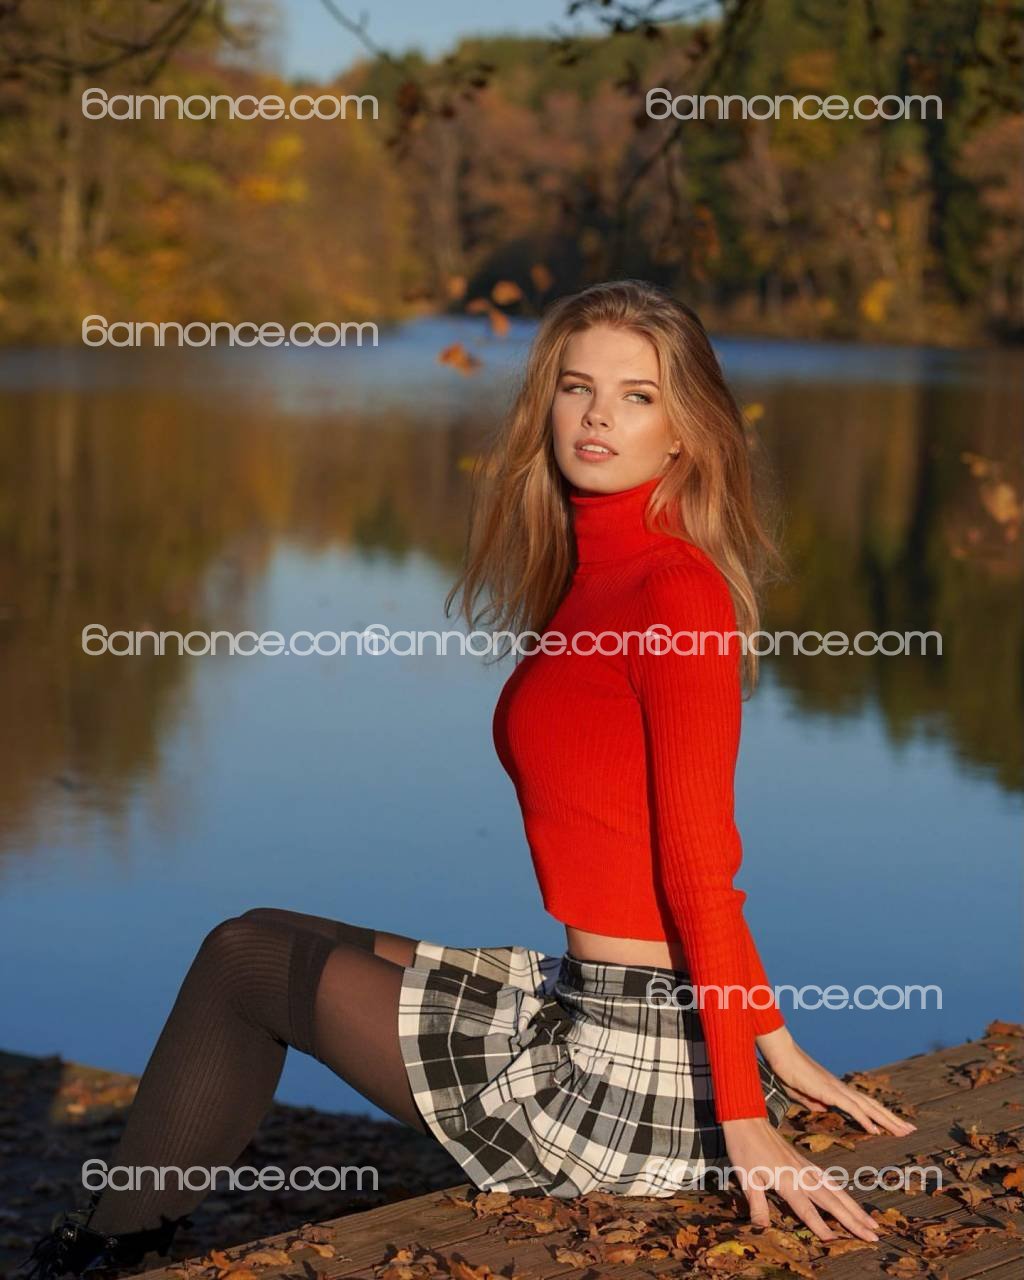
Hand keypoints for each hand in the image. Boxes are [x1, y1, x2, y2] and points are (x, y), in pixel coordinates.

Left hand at [721, 1116, 880, 1242]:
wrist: (748, 1118)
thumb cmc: (744, 1147)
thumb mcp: (745, 1177)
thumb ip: (757, 1204)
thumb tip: (761, 1229)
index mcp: (787, 1180)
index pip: (806, 1208)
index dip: (819, 1225)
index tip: (834, 1241)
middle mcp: (802, 1174)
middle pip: (832, 1201)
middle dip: (853, 1220)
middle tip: (873, 1236)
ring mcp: (806, 1167)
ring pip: (836, 1190)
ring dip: (854, 1207)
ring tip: (871, 1223)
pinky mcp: (805, 1162)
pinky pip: (830, 1180)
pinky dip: (843, 1192)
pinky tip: (849, 1200)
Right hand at [755, 1027, 915, 1136]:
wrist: (781, 1055)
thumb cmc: (789, 1072)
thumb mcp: (802, 1093)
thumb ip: (814, 1102)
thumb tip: (823, 1109)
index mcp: (837, 1090)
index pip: (864, 1104)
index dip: (880, 1115)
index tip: (894, 1125)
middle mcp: (842, 1089)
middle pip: (873, 1105)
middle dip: (893, 1119)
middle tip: (910, 1130)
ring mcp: (837, 1089)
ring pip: (868, 1107)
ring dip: (887, 1121)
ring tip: (903, 1132)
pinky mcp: (829, 1092)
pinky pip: (851, 1108)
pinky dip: (865, 1119)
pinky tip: (876, 1130)